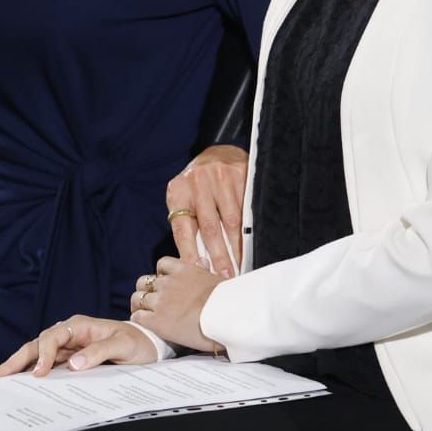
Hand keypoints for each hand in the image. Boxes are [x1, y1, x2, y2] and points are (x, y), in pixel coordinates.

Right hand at [0, 315, 155, 378]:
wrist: (148, 344)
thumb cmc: (137, 341)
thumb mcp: (124, 344)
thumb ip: (100, 351)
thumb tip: (75, 364)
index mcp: (80, 325)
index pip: (53, 337)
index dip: (44, 354)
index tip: (39, 373)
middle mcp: (69, 334)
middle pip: (36, 345)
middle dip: (15, 360)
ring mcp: (67, 347)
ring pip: (36, 355)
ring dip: (16, 366)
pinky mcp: (68, 359)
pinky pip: (45, 365)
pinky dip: (29, 371)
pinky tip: (16, 380)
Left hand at [129, 256, 222, 351]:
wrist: (225, 317)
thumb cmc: (227, 301)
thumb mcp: (216, 279)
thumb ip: (203, 271)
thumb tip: (203, 262)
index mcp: (183, 270)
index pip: (162, 265)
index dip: (161, 274)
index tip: (164, 283)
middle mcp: (168, 283)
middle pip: (144, 281)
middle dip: (146, 290)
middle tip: (152, 302)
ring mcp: (161, 301)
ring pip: (137, 298)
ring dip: (140, 305)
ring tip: (146, 314)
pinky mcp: (157, 320)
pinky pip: (137, 316)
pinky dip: (139, 319)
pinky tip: (147, 325)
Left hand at [166, 144, 247, 275]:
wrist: (218, 153)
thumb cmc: (198, 187)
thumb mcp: (185, 200)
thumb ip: (187, 226)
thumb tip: (196, 262)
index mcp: (178, 192)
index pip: (182, 228)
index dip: (190, 253)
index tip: (198, 274)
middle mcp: (198, 182)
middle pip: (209, 227)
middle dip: (218, 256)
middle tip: (224, 277)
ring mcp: (220, 178)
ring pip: (231, 220)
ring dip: (237, 247)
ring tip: (240, 266)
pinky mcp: (240, 175)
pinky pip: (247, 208)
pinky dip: (250, 229)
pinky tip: (253, 244)